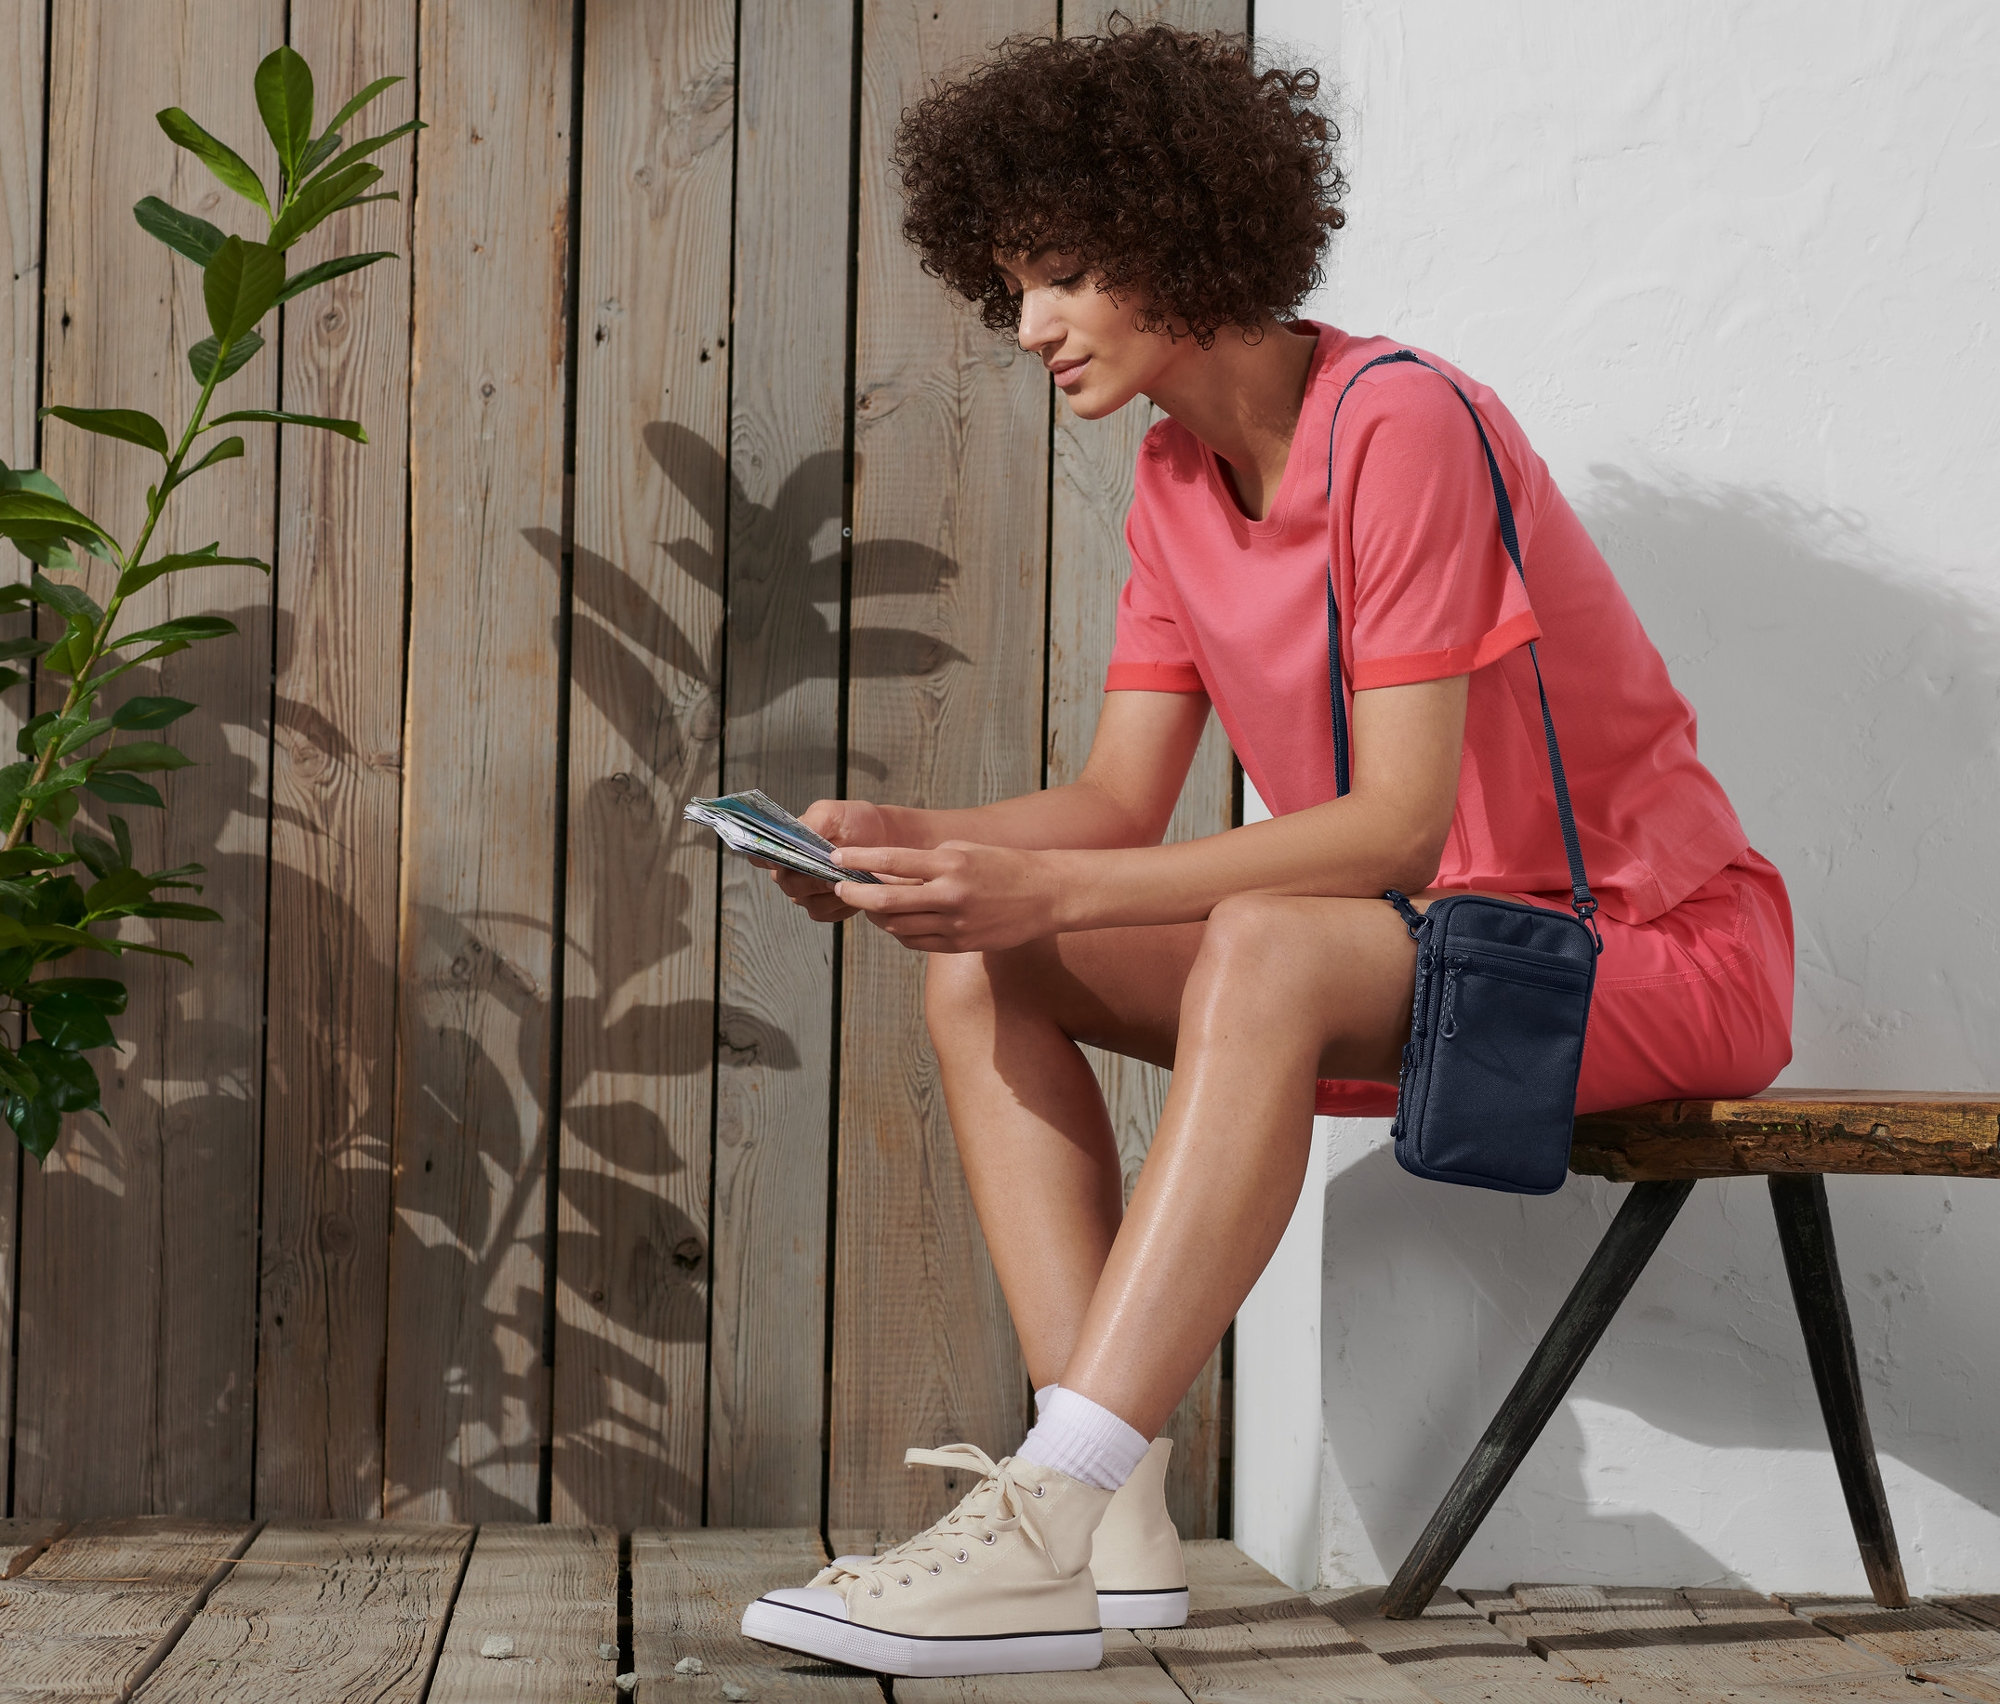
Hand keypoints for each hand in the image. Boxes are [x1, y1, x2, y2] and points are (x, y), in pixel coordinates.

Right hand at [763, 798, 891, 922]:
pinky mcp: (824, 909)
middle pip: (785, 881)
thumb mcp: (834, 813)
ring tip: (850, 874)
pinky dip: (840, 902)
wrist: (886, 840)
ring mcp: (806, 892)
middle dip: (809, 874)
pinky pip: (823, 912)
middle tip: (832, 865)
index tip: (783, 855)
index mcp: (786, 845)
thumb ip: (811, 821)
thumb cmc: (857, 822)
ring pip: (803, 899)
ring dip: (828, 889)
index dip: (765, 857)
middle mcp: (790, 871)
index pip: (760, 855)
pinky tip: (855, 888)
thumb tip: (795, 834)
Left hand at [833, 840, 1066, 952]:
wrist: (1047, 895)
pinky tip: (895, 921)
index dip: (858, 860)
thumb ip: (928, 862)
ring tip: (868, 903)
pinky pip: (916, 942)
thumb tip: (888, 872)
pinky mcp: (960, 944)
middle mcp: (950, 895)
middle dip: (855, 895)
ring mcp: (955, 924)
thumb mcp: (965, 851)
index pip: (892, 861)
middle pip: (886, 901)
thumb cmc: (1004, 865)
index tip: (836, 857)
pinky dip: (899, 932)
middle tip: (839, 888)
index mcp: (950, 864)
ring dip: (876, 915)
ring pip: (897, 926)